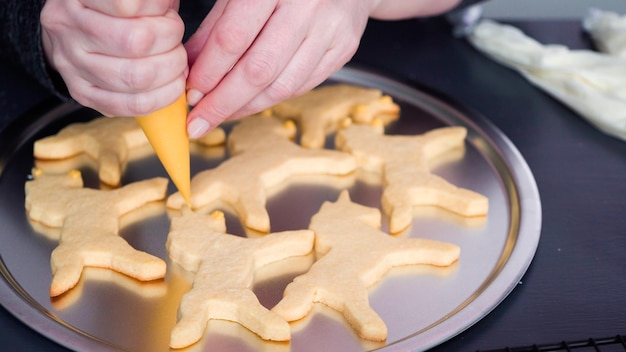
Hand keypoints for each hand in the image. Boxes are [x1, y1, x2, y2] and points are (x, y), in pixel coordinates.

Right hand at [41, 0, 186, 116]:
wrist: (79, 28)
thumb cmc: (116, 5)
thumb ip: (153, 2)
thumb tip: (171, 15)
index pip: (127, 5)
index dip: (160, 11)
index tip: (167, 13)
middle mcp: (67, 27)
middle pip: (136, 42)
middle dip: (171, 42)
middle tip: (175, 39)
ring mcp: (71, 63)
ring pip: (135, 77)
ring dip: (171, 71)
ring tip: (176, 61)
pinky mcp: (82, 93)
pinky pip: (130, 105)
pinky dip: (162, 97)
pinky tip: (171, 84)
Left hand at [184, 0, 375, 137]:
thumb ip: (217, 27)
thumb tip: (191, 68)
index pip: (234, 39)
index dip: (209, 72)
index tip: (191, 94)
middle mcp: (306, 6)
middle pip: (259, 70)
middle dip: (224, 102)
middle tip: (200, 122)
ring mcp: (330, 29)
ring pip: (283, 85)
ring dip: (247, 107)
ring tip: (222, 115)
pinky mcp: (344, 48)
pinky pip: (302, 85)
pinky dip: (271, 99)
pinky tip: (251, 103)